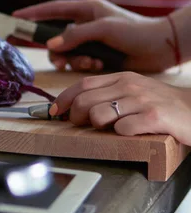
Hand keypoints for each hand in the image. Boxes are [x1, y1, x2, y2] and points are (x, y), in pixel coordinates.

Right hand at [12, 0, 173, 72]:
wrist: (160, 48)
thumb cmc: (135, 31)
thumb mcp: (103, 29)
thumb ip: (75, 36)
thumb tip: (51, 45)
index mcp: (85, 9)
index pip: (52, 9)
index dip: (33, 13)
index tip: (15, 18)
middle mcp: (84, 23)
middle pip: (55, 35)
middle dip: (53, 47)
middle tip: (49, 56)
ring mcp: (89, 39)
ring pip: (65, 51)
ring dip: (72, 59)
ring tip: (88, 62)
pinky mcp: (95, 53)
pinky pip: (77, 60)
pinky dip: (83, 64)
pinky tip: (97, 64)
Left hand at [50, 72, 190, 145]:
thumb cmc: (159, 104)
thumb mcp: (133, 90)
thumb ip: (107, 94)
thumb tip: (73, 106)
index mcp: (121, 77)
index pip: (82, 84)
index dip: (63, 99)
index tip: (53, 111)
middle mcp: (129, 85)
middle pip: (84, 101)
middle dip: (74, 117)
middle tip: (79, 125)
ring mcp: (141, 100)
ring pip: (99, 115)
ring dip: (97, 127)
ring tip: (110, 128)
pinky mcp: (154, 117)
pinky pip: (122, 129)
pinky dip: (121, 135)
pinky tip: (131, 133)